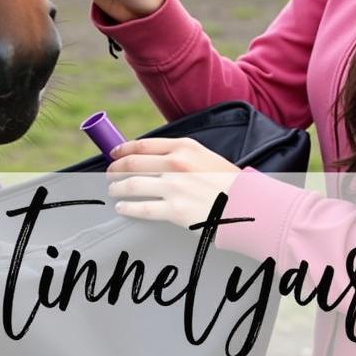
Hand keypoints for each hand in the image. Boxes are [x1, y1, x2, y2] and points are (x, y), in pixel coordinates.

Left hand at [106, 137, 239, 227]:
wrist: (246, 204)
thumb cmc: (227, 182)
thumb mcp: (205, 156)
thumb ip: (181, 154)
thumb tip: (153, 157)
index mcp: (184, 147)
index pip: (143, 145)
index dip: (123, 149)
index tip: (114, 154)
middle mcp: (176, 164)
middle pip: (132, 164)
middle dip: (115, 169)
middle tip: (109, 175)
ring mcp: (174, 188)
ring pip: (132, 185)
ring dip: (118, 188)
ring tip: (114, 191)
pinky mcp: (174, 211)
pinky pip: (141, 208)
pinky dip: (127, 208)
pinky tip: (122, 208)